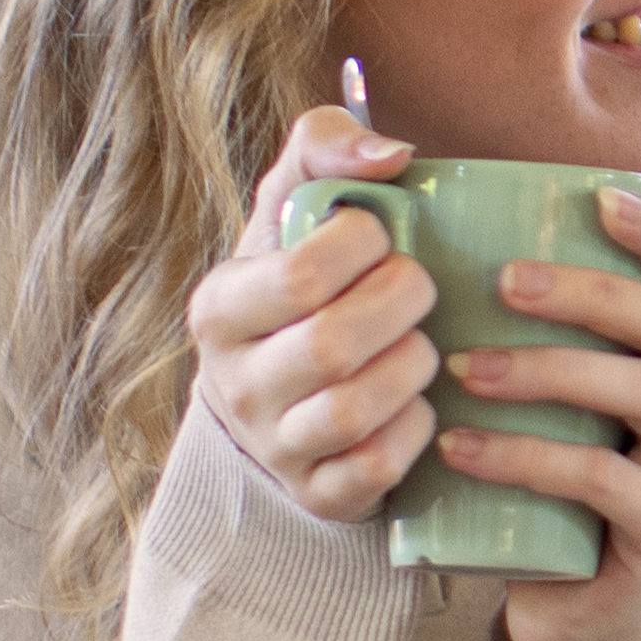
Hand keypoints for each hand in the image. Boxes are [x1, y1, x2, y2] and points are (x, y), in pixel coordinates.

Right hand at [182, 106, 435, 526]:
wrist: (280, 394)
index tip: (381, 238)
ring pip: (355, 410)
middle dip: (401, 306)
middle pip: (333, 344)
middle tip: (419, 287)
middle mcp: (234, 381)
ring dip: (412, 366)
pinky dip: (414, 431)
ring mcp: (272, 445)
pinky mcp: (316, 493)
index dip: (366, 246)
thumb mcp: (294, 203)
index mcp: (219, 305)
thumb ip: (325, 146)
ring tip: (422, 343)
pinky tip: (417, 403)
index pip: (302, 273)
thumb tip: (392, 154)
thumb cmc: (300, 280)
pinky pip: (376, 467)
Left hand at [442, 175, 640, 640]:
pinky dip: (526, 458)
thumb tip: (573, 201)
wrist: (574, 609)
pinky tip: (461, 448)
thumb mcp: (574, 390)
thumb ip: (577, 311)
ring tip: (467, 368)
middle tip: (503, 281)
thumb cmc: (566, 479)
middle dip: (592, 293)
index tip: (599, 196)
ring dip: (551, 371)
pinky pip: (603, 479)